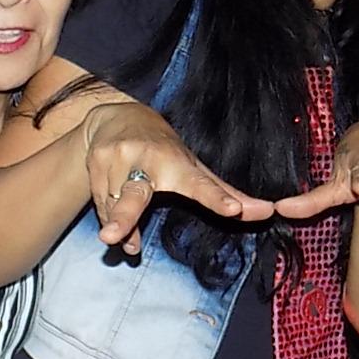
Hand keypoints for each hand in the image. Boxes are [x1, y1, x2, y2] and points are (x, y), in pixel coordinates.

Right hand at [80, 100, 273, 254]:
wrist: (111, 118)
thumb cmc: (163, 150)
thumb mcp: (192, 168)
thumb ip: (224, 194)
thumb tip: (265, 212)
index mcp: (177, 162)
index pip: (200, 184)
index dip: (217, 198)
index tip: (233, 210)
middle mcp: (146, 158)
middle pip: (135, 195)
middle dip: (124, 217)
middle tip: (112, 240)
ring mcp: (116, 159)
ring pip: (114, 209)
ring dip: (119, 227)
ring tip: (117, 239)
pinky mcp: (93, 163)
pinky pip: (99, 206)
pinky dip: (108, 219)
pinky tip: (112, 224)